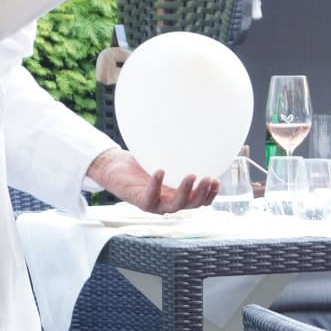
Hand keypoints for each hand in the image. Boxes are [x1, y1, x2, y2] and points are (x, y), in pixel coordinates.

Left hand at [87, 148, 218, 213]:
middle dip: (202, 194)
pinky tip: (161, 171)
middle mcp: (168, 202)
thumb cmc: (140, 162)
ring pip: (174, 205)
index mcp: (177, 194)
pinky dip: (156, 184)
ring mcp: (154, 204)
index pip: (199, 201)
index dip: (210, 195)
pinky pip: (150, 196)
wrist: (114, 168)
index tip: (217, 180)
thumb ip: (178, 151)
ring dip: (185, 192)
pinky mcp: (140, 200)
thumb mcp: (163, 156)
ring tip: (192, 175)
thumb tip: (194, 126)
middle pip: (191, 205)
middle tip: (209, 179)